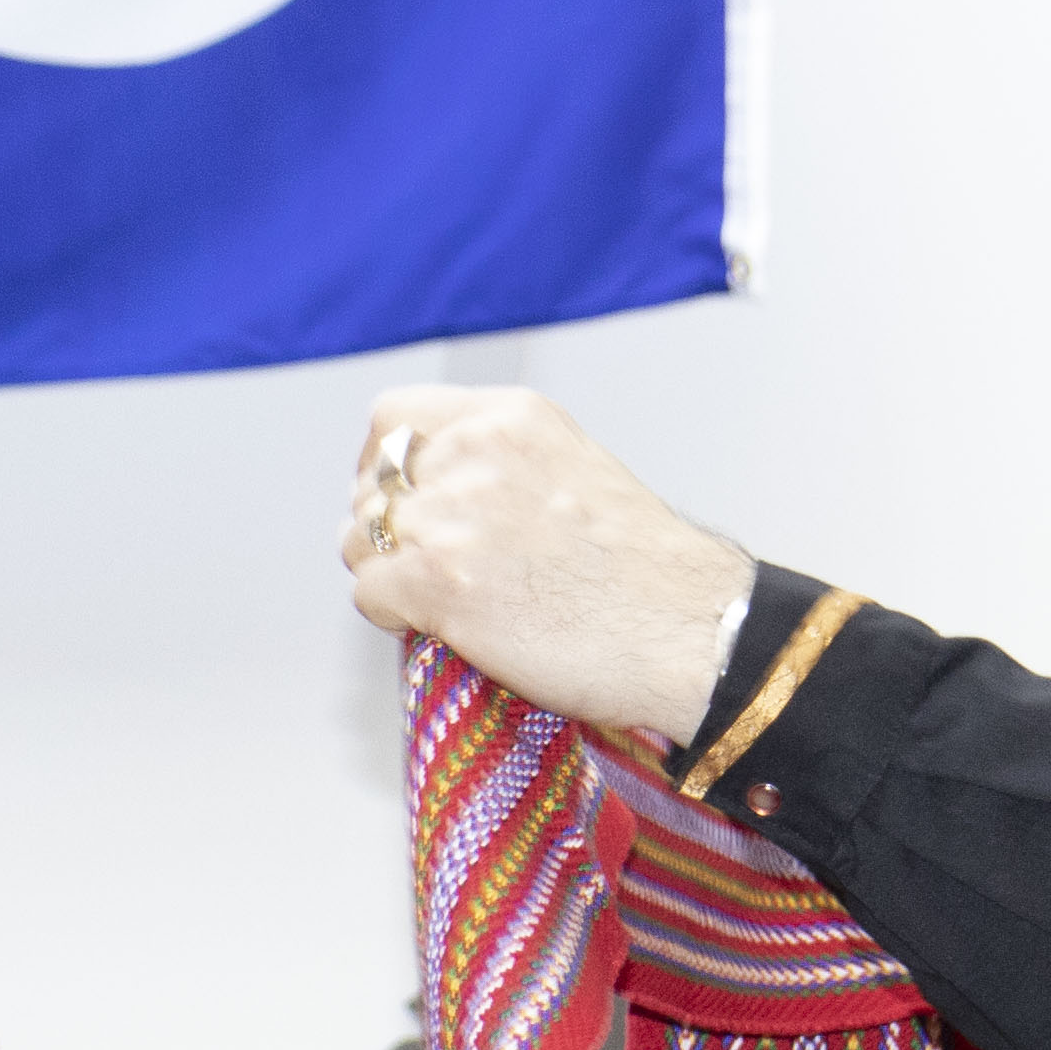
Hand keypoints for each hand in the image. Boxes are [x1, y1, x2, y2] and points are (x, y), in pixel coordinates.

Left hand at [343, 387, 758, 741]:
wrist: (691, 630)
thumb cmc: (646, 573)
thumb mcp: (573, 470)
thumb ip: (501, 464)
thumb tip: (433, 494)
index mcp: (510, 419)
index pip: (393, 420)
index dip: (381, 467)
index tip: (399, 501)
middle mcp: (474, 454)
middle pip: (370, 487)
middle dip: (388, 531)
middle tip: (429, 568)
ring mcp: (452, 516)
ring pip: (360, 540)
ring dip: (387, 574)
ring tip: (442, 602)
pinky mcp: (438, 582)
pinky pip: (369, 593)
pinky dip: (393, 617)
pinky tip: (443, 628)